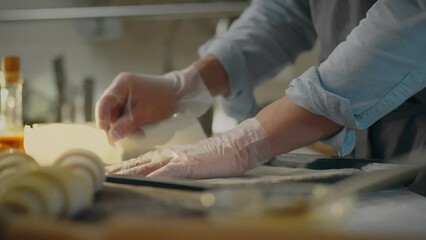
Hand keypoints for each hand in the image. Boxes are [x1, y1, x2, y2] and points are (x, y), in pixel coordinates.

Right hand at [96, 66, 212, 142]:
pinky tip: (140, 130)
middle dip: (116, 125)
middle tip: (123, 138)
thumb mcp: (143, 114)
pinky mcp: (134, 102)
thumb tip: (111, 137)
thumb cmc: (163, 99)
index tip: (106, 134)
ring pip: (119, 115)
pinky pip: (127, 115)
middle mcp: (121, 87)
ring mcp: (128, 94)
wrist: (182, 94)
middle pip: (110, 110)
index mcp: (121, 84)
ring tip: (138, 134)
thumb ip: (126, 125)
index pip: (104, 103)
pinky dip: (131, 124)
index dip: (102, 119)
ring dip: (125, 127)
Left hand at [106, 118, 271, 178]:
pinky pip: (167, 172)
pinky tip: (141, 180)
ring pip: (148, 166)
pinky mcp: (188, 165)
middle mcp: (171, 155)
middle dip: (121, 169)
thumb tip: (167, 173)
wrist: (235, 146)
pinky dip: (152, 176)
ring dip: (129, 172)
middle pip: (140, 163)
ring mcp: (178, 159)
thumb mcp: (195, 161)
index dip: (127, 166)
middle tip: (103, 174)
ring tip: (112, 177)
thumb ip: (180, 165)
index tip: (112, 171)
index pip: (144, 161)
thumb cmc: (218, 156)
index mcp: (172, 154)